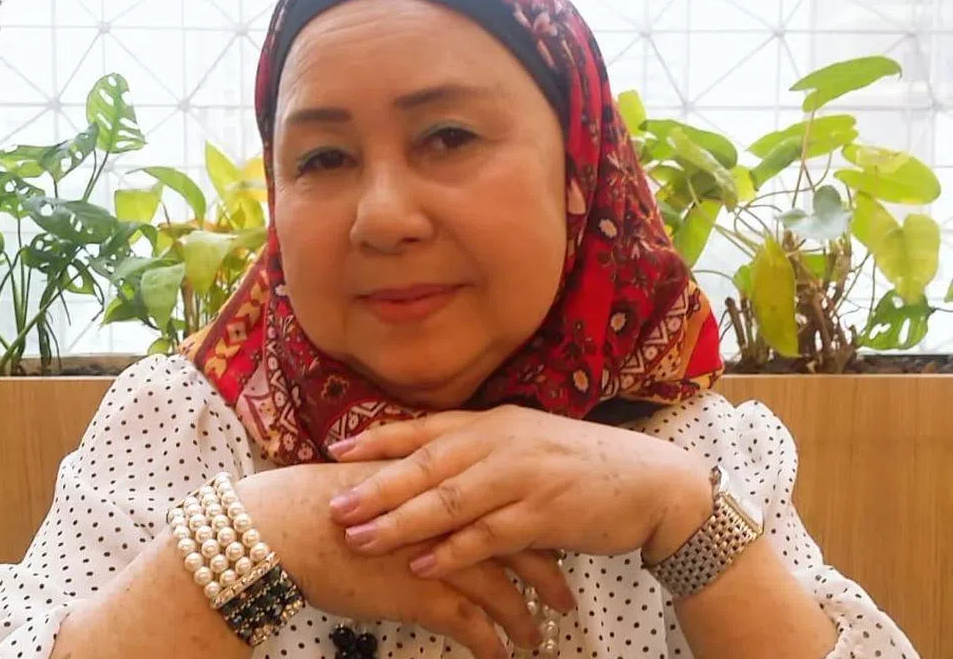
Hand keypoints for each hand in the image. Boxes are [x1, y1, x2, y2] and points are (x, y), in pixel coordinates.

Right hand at [236, 462, 575, 658]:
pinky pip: (471, 624)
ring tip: (537, 636)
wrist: (285, 527)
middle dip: (545, 575)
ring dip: (523, 617)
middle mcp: (449, 517)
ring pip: (501, 590)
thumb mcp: (374, 485)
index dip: (531, 529)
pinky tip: (500, 656)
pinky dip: (491, 642)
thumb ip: (409, 492)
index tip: (552, 545)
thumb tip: (425, 504)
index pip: (503, 505)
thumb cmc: (318, 504)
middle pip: (517, 545)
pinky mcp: (421, 593)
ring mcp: (439, 556)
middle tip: (564, 598)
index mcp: (442, 484)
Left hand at [326, 405, 713, 576]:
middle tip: (335, 505)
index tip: (336, 450)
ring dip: (402, 522)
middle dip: (377, 486)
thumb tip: (427, 459)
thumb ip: (481, 448)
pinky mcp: (546, 515)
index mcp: (494, 423)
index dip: (379, 438)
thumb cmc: (580, 464)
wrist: (650, 482)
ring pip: (451, 500)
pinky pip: (489, 535)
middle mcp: (503, 443)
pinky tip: (423, 564)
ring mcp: (524, 477)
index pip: (426, 428)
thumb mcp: (526, 442)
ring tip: (361, 538)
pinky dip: (453, 551)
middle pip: (428, 464)